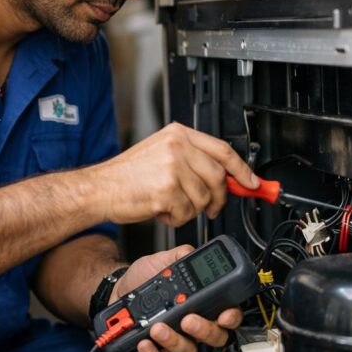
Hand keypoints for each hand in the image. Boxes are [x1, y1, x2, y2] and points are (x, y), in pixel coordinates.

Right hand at [94, 122, 257, 226]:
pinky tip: (161, 210)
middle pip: (218, 176)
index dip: (242, 169)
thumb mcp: (160, 153)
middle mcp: (177, 147)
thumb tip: (227, 176)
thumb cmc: (127, 175)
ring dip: (191, 209)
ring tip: (171, 204)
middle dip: (219, 198)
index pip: (222, 149)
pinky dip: (177, 217)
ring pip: (204, 198)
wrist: (99, 188)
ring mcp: (172, 167)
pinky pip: (187, 212)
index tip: (253, 182)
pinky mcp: (166, 190)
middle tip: (211, 207)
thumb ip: (193, 159)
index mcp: (178, 134)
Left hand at [109, 244, 242, 351]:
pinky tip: (145, 342)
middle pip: (214, 338)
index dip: (231, 317)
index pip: (227, 314)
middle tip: (188, 320)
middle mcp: (193, 325)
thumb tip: (190, 252)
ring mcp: (177, 341)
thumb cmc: (142, 278)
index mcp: (200, 303)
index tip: (224, 316)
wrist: (118, 289)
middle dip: (204, 331)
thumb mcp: (160, 262)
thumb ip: (178, 256)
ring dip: (174, 341)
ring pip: (188, 351)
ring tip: (157, 327)